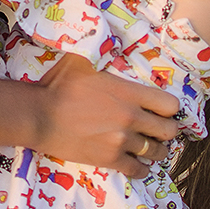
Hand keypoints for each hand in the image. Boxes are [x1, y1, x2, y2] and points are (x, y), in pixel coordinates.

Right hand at [35, 54, 180, 177]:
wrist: (38, 116)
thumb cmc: (57, 86)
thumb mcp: (80, 60)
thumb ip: (99, 51)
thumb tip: (105, 38)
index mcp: (128, 93)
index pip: (169, 104)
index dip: (170, 108)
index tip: (164, 109)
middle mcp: (131, 118)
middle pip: (169, 131)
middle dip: (167, 130)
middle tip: (158, 129)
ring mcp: (122, 141)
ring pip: (156, 152)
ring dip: (155, 150)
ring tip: (149, 147)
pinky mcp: (110, 159)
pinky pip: (138, 170)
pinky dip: (140, 168)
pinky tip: (136, 164)